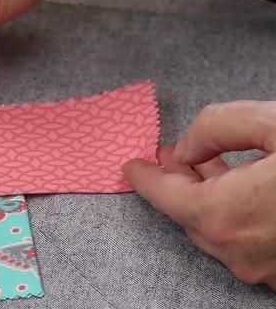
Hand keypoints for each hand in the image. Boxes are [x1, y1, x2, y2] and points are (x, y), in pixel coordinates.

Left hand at [123, 101, 275, 288]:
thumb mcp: (275, 124)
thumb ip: (218, 128)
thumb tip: (186, 148)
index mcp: (226, 215)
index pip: (164, 196)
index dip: (144, 179)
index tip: (131, 167)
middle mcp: (240, 252)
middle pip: (189, 214)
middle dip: (175, 182)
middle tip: (169, 157)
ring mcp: (265, 269)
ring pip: (218, 230)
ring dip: (204, 196)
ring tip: (200, 166)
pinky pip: (245, 241)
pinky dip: (231, 215)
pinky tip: (237, 190)